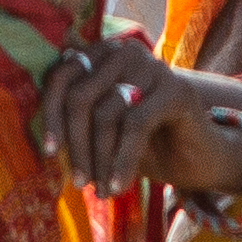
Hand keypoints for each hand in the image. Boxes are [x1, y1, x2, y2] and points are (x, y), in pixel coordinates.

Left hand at [34, 37, 241, 198]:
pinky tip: (118, 185)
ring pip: (106, 114)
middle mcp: (126, 51)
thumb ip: (76, 120)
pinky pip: (135, 125)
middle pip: (80, 96)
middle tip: (79, 182)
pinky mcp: (176, 89)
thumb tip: (41, 136)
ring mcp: (153, 67)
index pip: (62, 75)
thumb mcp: (104, 129)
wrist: (200, 157)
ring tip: (101, 190)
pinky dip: (122, 160)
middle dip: (76, 145)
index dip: (50, 114)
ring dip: (100, 159)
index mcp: (102, 54)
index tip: (49, 153)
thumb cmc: (145, 143)